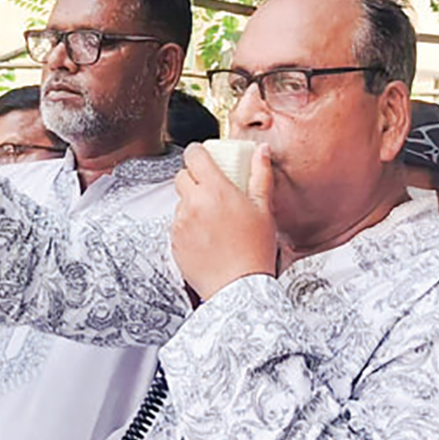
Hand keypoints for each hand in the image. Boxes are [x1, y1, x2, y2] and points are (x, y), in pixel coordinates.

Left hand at [171, 143, 276, 300]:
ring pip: (180, 202)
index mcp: (216, 190)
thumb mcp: (263, 210)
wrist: (239, 288)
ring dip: (192, 204)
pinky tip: (206, 237)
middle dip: (194, 179)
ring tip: (213, 220)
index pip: (194, 156)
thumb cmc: (254, 250)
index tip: (204, 157)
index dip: (198, 153)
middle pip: (182, 177)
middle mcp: (193, 204)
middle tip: (211, 190)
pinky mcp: (174, 242)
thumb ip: (260, 176)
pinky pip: (177, 225)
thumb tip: (261, 151)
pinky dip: (188, 226)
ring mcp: (181, 224)